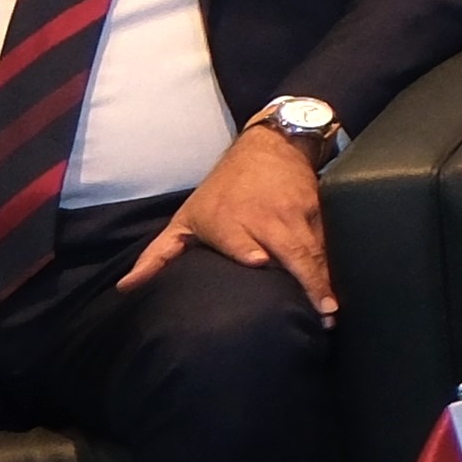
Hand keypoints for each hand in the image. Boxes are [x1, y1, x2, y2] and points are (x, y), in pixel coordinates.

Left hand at [132, 125, 333, 319]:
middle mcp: (263, 219)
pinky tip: (335, 289)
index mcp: (228, 222)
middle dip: (304, 278)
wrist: (269, 148)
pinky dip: (331, 267)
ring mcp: (294, 215)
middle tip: (317, 313)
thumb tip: (126, 288)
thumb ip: (158, 256)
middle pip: (288, 250)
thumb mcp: (186, 219)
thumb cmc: (221, 192)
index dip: (250, 250)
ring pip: (312, 250)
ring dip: (323, 280)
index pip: (241, 239)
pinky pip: (325, 243)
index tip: (258, 262)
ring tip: (330, 311)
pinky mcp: (316, 211)